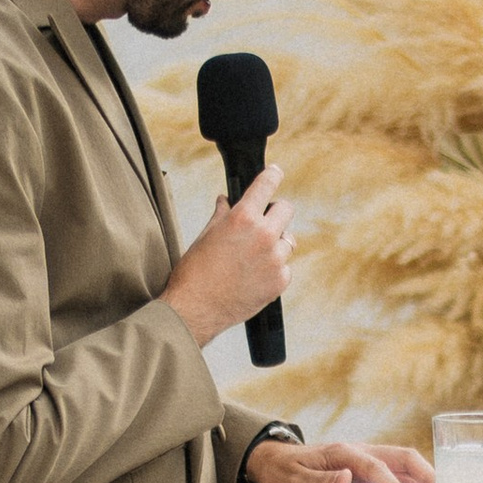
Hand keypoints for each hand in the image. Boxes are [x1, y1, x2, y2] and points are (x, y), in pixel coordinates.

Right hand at [164, 168, 293, 350]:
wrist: (194, 309)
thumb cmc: (194, 272)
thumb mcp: (205, 235)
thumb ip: (222, 214)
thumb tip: (226, 200)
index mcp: (242, 218)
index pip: (267, 184)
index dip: (272, 175)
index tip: (275, 173)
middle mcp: (263, 235)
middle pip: (287, 209)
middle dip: (276, 212)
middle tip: (264, 221)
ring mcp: (275, 259)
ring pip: (288, 240)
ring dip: (275, 243)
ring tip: (252, 257)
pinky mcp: (280, 281)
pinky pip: (285, 266)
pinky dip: (274, 268)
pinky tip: (254, 276)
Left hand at [245, 436, 436, 482]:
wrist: (272, 460)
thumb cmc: (282, 472)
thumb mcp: (294, 480)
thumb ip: (321, 480)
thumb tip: (348, 478)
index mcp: (342, 452)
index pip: (374, 467)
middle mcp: (358, 451)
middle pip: (401, 456)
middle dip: (424, 473)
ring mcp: (363, 457)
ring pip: (402, 462)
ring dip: (424, 476)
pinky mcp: (364, 466)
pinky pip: (395, 470)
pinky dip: (412, 481)